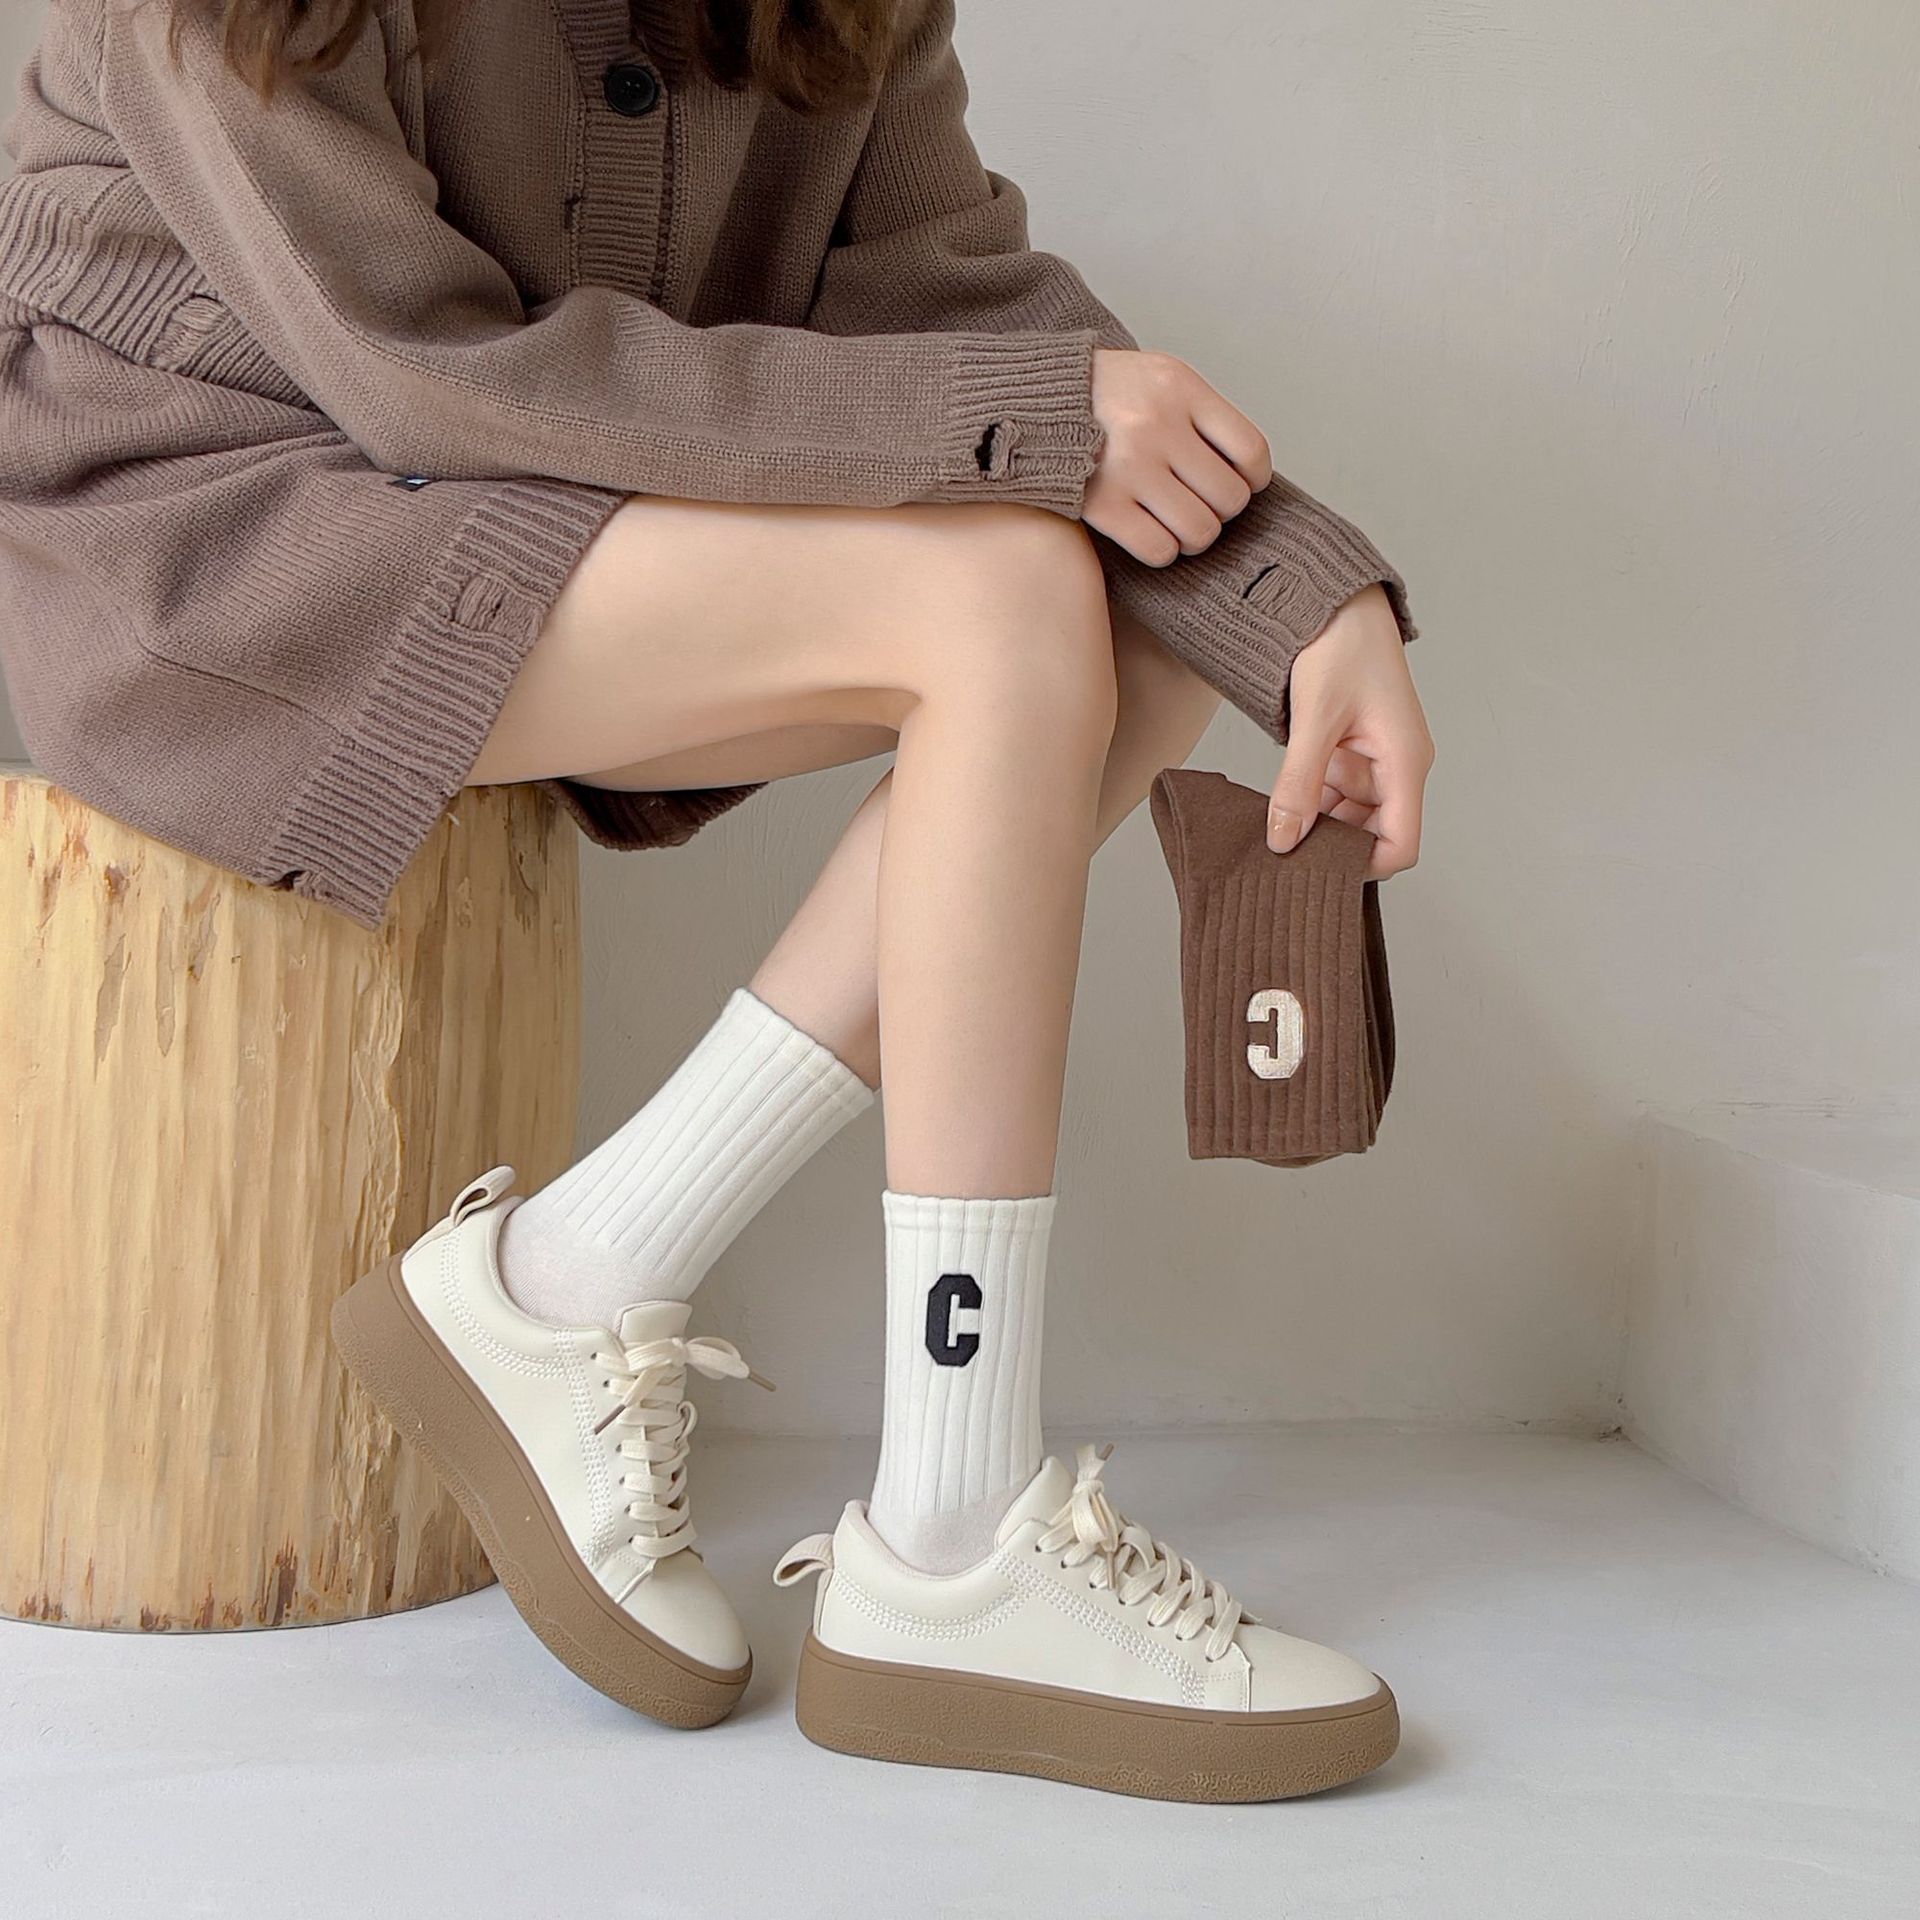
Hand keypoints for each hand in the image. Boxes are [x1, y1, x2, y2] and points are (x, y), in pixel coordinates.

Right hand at [1084, 350, 1273, 566]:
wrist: (1026, 402)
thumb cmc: (1099, 395)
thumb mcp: (1155, 377)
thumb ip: (1198, 413)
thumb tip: (1245, 470)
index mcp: (1180, 388)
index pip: (1251, 450)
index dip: (1254, 479)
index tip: (1243, 483)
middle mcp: (1158, 426)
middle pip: (1229, 498)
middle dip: (1221, 509)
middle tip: (1200, 503)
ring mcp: (1130, 468)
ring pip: (1200, 530)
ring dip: (1194, 534)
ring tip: (1176, 521)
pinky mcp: (1102, 505)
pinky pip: (1160, 550)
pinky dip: (1162, 550)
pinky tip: (1149, 532)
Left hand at [1267, 584, 1433, 878]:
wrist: (1337, 600)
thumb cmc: (1341, 645)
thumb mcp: (1315, 718)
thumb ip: (1299, 783)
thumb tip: (1283, 839)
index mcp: (1405, 761)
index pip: (1401, 844)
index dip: (1364, 867)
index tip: (1318, 872)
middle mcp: (1398, 766)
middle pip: (1374, 836)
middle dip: (1333, 848)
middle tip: (1283, 855)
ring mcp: (1376, 760)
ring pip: (1352, 818)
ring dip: (1318, 826)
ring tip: (1276, 830)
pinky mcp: (1355, 752)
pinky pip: (1338, 794)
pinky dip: (1312, 804)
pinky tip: (1282, 805)